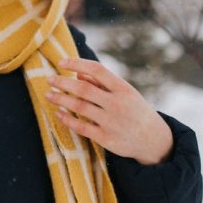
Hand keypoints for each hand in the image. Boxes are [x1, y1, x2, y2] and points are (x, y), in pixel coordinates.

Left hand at [45, 58, 172, 165]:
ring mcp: (111, 121)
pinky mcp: (106, 139)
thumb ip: (102, 83)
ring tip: (48, 95)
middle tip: (49, 79)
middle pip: (83, 88)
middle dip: (63, 82)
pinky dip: (67, 119)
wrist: (153, 140)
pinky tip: (58, 113)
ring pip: (79, 107)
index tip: (61, 62)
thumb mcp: (124, 93)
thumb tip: (78, 73)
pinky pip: (81, 127)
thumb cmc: (135, 111)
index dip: (77, 63)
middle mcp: (117, 103)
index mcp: (122, 88)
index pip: (97, 70)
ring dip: (60, 99)